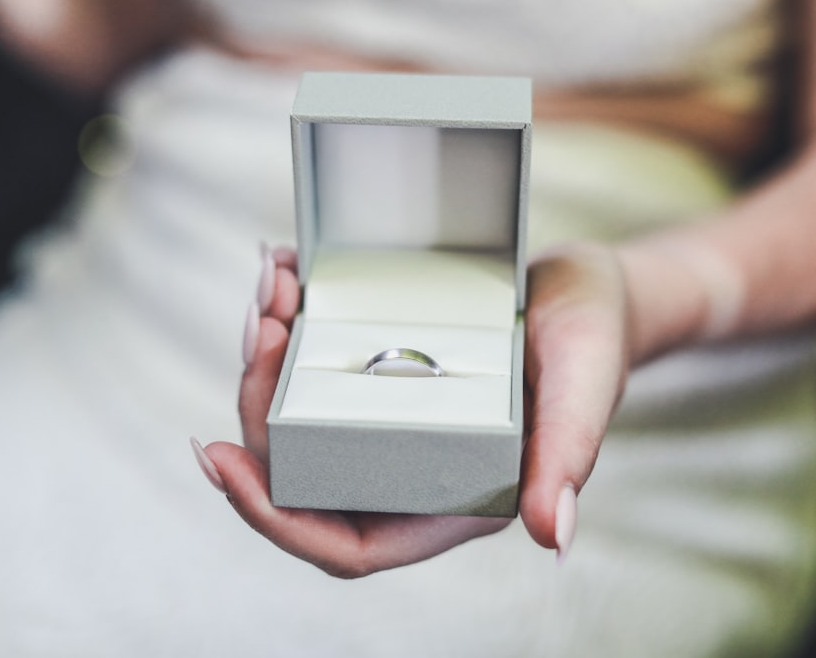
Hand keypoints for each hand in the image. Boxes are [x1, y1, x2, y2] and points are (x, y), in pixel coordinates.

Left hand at [195, 242, 631, 575]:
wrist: (589, 292)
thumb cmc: (592, 345)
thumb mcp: (585, 389)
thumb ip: (568, 458)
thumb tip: (554, 536)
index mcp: (452, 499)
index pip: (345, 543)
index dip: (274, 519)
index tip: (223, 460)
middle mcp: (409, 468)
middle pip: (300, 474)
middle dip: (259, 410)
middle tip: (258, 331)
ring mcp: (389, 419)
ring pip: (295, 415)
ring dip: (265, 358)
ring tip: (272, 290)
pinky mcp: (380, 370)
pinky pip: (313, 364)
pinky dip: (288, 322)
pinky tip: (286, 271)